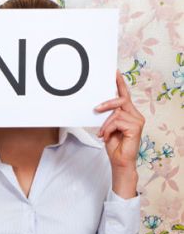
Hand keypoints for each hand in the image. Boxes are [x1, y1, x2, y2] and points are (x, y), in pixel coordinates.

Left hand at [95, 72, 144, 198]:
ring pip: (116, 112)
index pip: (124, 95)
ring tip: (102, 134)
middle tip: (95, 109)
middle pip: (120, 100)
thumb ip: (107, 116)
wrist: (120, 161)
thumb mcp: (107, 127)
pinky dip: (107, 129)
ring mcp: (137, 120)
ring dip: (105, 124)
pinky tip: (106, 136)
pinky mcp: (135, 127)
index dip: (119, 83)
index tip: (114, 72)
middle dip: (106, 104)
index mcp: (129, 113)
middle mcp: (135, 114)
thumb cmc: (114, 145)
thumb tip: (98, 107)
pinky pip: (116, 121)